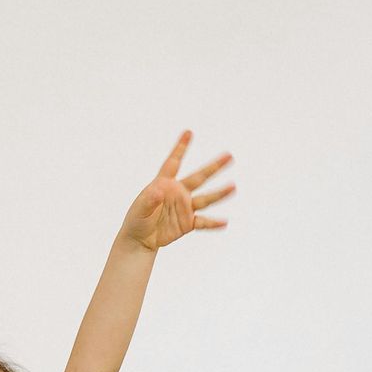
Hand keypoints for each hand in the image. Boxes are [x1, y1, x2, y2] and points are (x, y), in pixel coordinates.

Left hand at [120, 131, 233, 249]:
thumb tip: (158, 192)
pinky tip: (224, 222)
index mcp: (165, 183)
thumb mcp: (140, 209)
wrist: (141, 239)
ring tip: (233, 187)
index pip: (174, 162)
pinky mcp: (188, 223)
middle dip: (214, 167)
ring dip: (219, 193)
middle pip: (199, 177)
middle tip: (229, 155)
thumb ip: (149, 200)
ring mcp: (185, 207)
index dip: (180, 148)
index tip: (188, 133)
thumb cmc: (138, 219)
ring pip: (205, 199)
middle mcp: (179, 192)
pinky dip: (213, 223)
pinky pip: (203, 222)